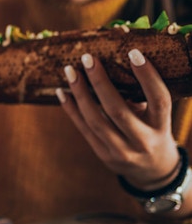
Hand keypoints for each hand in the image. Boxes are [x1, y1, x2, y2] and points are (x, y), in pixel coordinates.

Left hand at [58, 49, 179, 189]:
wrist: (153, 171)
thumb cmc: (154, 131)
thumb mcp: (157, 117)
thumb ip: (142, 97)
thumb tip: (116, 63)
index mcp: (162, 126)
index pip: (158, 100)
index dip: (147, 76)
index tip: (133, 52)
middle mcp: (143, 141)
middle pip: (117, 110)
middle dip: (100, 82)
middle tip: (88, 58)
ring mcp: (121, 151)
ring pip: (95, 120)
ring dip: (80, 93)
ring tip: (70, 71)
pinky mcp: (103, 155)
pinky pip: (83, 129)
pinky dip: (71, 109)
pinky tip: (62, 91)